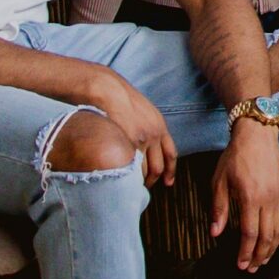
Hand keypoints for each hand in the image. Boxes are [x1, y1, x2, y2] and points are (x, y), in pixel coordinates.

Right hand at [84, 69, 176, 185]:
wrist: (107, 89)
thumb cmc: (120, 98)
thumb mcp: (143, 110)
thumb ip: (148, 126)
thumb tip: (145, 142)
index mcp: (160, 126)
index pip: (171, 154)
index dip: (171, 171)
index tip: (168, 182)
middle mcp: (154, 135)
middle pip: (158, 167)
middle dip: (153, 181)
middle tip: (145, 189)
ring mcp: (140, 140)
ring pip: (144, 170)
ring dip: (138, 181)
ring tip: (130, 187)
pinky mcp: (125, 142)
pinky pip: (130, 166)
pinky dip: (127, 176)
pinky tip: (121, 179)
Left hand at [211, 123, 278, 271]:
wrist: (257, 135)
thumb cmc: (235, 156)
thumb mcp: (220, 181)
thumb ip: (219, 208)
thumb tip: (215, 232)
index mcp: (250, 198)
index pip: (249, 233)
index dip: (245, 252)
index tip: (241, 264)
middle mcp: (268, 200)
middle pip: (266, 236)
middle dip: (259, 255)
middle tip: (252, 268)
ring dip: (272, 248)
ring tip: (264, 260)